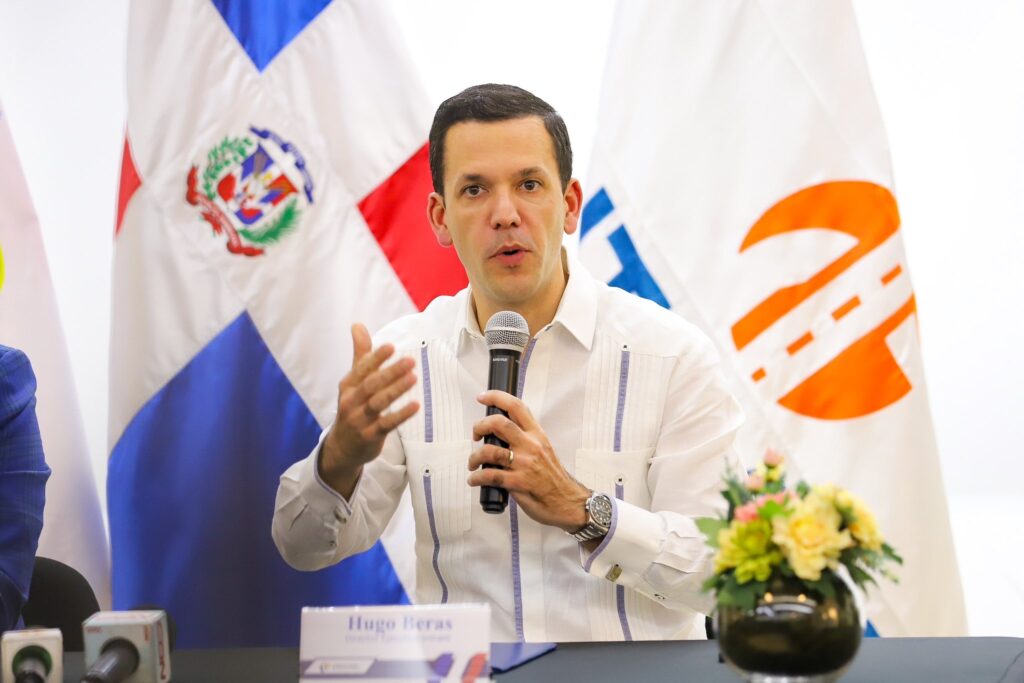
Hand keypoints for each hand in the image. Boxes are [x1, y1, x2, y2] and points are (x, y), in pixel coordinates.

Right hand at [319, 324, 419, 496]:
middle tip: (410, 361)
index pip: (362, 369)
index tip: (391, 346)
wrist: (342, 446)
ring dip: (396, 390)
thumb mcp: (353, 381)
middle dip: (390, 372)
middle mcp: (351, 401)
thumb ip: (361, 354)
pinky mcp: (370, 436)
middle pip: (371, 384)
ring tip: (414, 378)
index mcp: (348, 385)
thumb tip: (357, 324)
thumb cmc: (353, 406)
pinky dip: (401, 415)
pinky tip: (416, 405)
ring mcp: (360, 419)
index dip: (375, 357)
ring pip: (379, 403)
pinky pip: (387, 424)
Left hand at [467, 390, 589, 532]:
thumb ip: (525, 439)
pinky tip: (474, 480)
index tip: (482, 397)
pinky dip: (476, 477)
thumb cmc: (553, 478)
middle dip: (480, 426)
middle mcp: (531, 446)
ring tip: (472, 463)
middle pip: (499, 423)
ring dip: (474, 457)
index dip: (496, 397)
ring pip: (490, 451)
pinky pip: (490, 476)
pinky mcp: (518, 483)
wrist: (568, 502)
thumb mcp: (544, 450)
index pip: (517, 407)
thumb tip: (501, 434)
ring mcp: (525, 464)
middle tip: (475, 435)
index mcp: (537, 435)